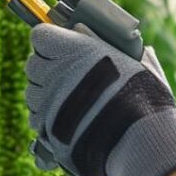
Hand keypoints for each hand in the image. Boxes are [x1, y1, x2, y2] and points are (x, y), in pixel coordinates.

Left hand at [25, 23, 175, 175]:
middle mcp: (54, 74)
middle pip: (33, 64)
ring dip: (46, 94)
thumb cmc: (143, 97)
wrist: (137, 139)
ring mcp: (47, 103)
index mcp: (74, 50)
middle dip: (47, 67)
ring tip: (71, 102)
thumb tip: (103, 38)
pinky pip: (37, 119)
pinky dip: (48, 120)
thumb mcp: (136, 62)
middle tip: (69, 76)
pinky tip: (70, 121)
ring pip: (33, 93)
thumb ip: (114, 47)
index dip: (51, 40)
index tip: (62, 47)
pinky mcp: (46, 130)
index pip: (40, 35)